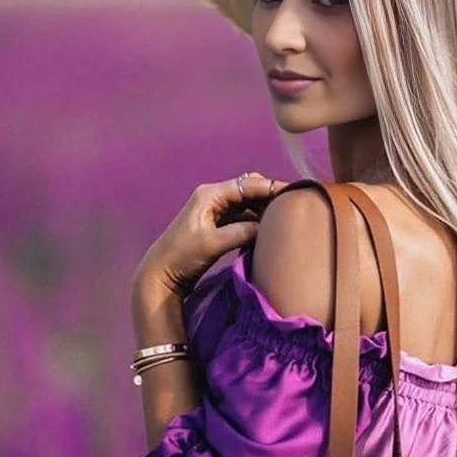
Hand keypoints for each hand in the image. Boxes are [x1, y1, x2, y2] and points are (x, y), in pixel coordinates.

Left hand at [134, 173, 281, 299]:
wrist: (162, 272)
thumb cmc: (182, 256)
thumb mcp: (212, 244)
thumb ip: (240, 232)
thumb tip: (264, 226)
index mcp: (209, 195)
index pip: (247, 184)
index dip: (271, 187)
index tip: (294, 192)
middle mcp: (212, 196)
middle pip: (249, 189)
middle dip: (269, 195)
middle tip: (291, 207)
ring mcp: (215, 209)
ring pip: (247, 202)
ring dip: (263, 208)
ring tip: (283, 218)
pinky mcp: (217, 222)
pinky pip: (242, 215)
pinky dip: (255, 219)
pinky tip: (267, 228)